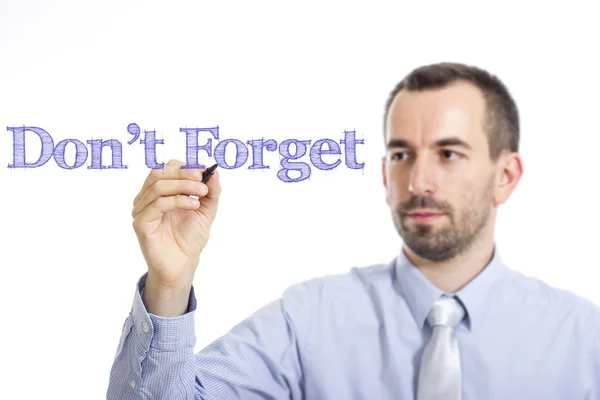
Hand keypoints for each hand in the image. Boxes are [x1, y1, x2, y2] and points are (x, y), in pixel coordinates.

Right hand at [131, 159, 220, 289]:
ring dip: (183, 186)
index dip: (184, 167)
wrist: (183, 265)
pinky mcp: (141, 224)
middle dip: (183, 173)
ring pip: (158, 186)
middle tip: (202, 178)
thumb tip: (214, 172)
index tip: (203, 172)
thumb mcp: (206, 211)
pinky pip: (157, 205)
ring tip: (202, 193)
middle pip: (159, 174)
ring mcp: (141, 211)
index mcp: (160, 192)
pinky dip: (177, 201)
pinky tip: (193, 205)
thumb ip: (210, 192)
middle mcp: (147, 199)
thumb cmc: (190, 239)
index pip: (166, 168)